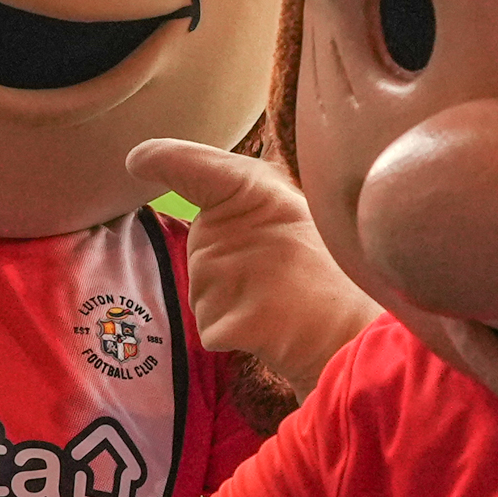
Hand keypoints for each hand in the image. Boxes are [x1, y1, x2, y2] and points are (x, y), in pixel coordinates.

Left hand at [129, 138, 380, 393]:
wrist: (357, 333)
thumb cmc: (335, 276)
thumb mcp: (299, 214)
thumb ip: (255, 202)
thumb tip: (206, 180)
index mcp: (252, 191)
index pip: (192, 168)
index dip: (164, 160)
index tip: (139, 160)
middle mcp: (226, 227)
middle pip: (203, 253)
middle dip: (229, 270)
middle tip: (283, 278)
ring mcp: (221, 274)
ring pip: (205, 295)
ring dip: (234, 305)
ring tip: (281, 304)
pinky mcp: (219, 319)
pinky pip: (213, 329)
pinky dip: (237, 337)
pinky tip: (271, 330)